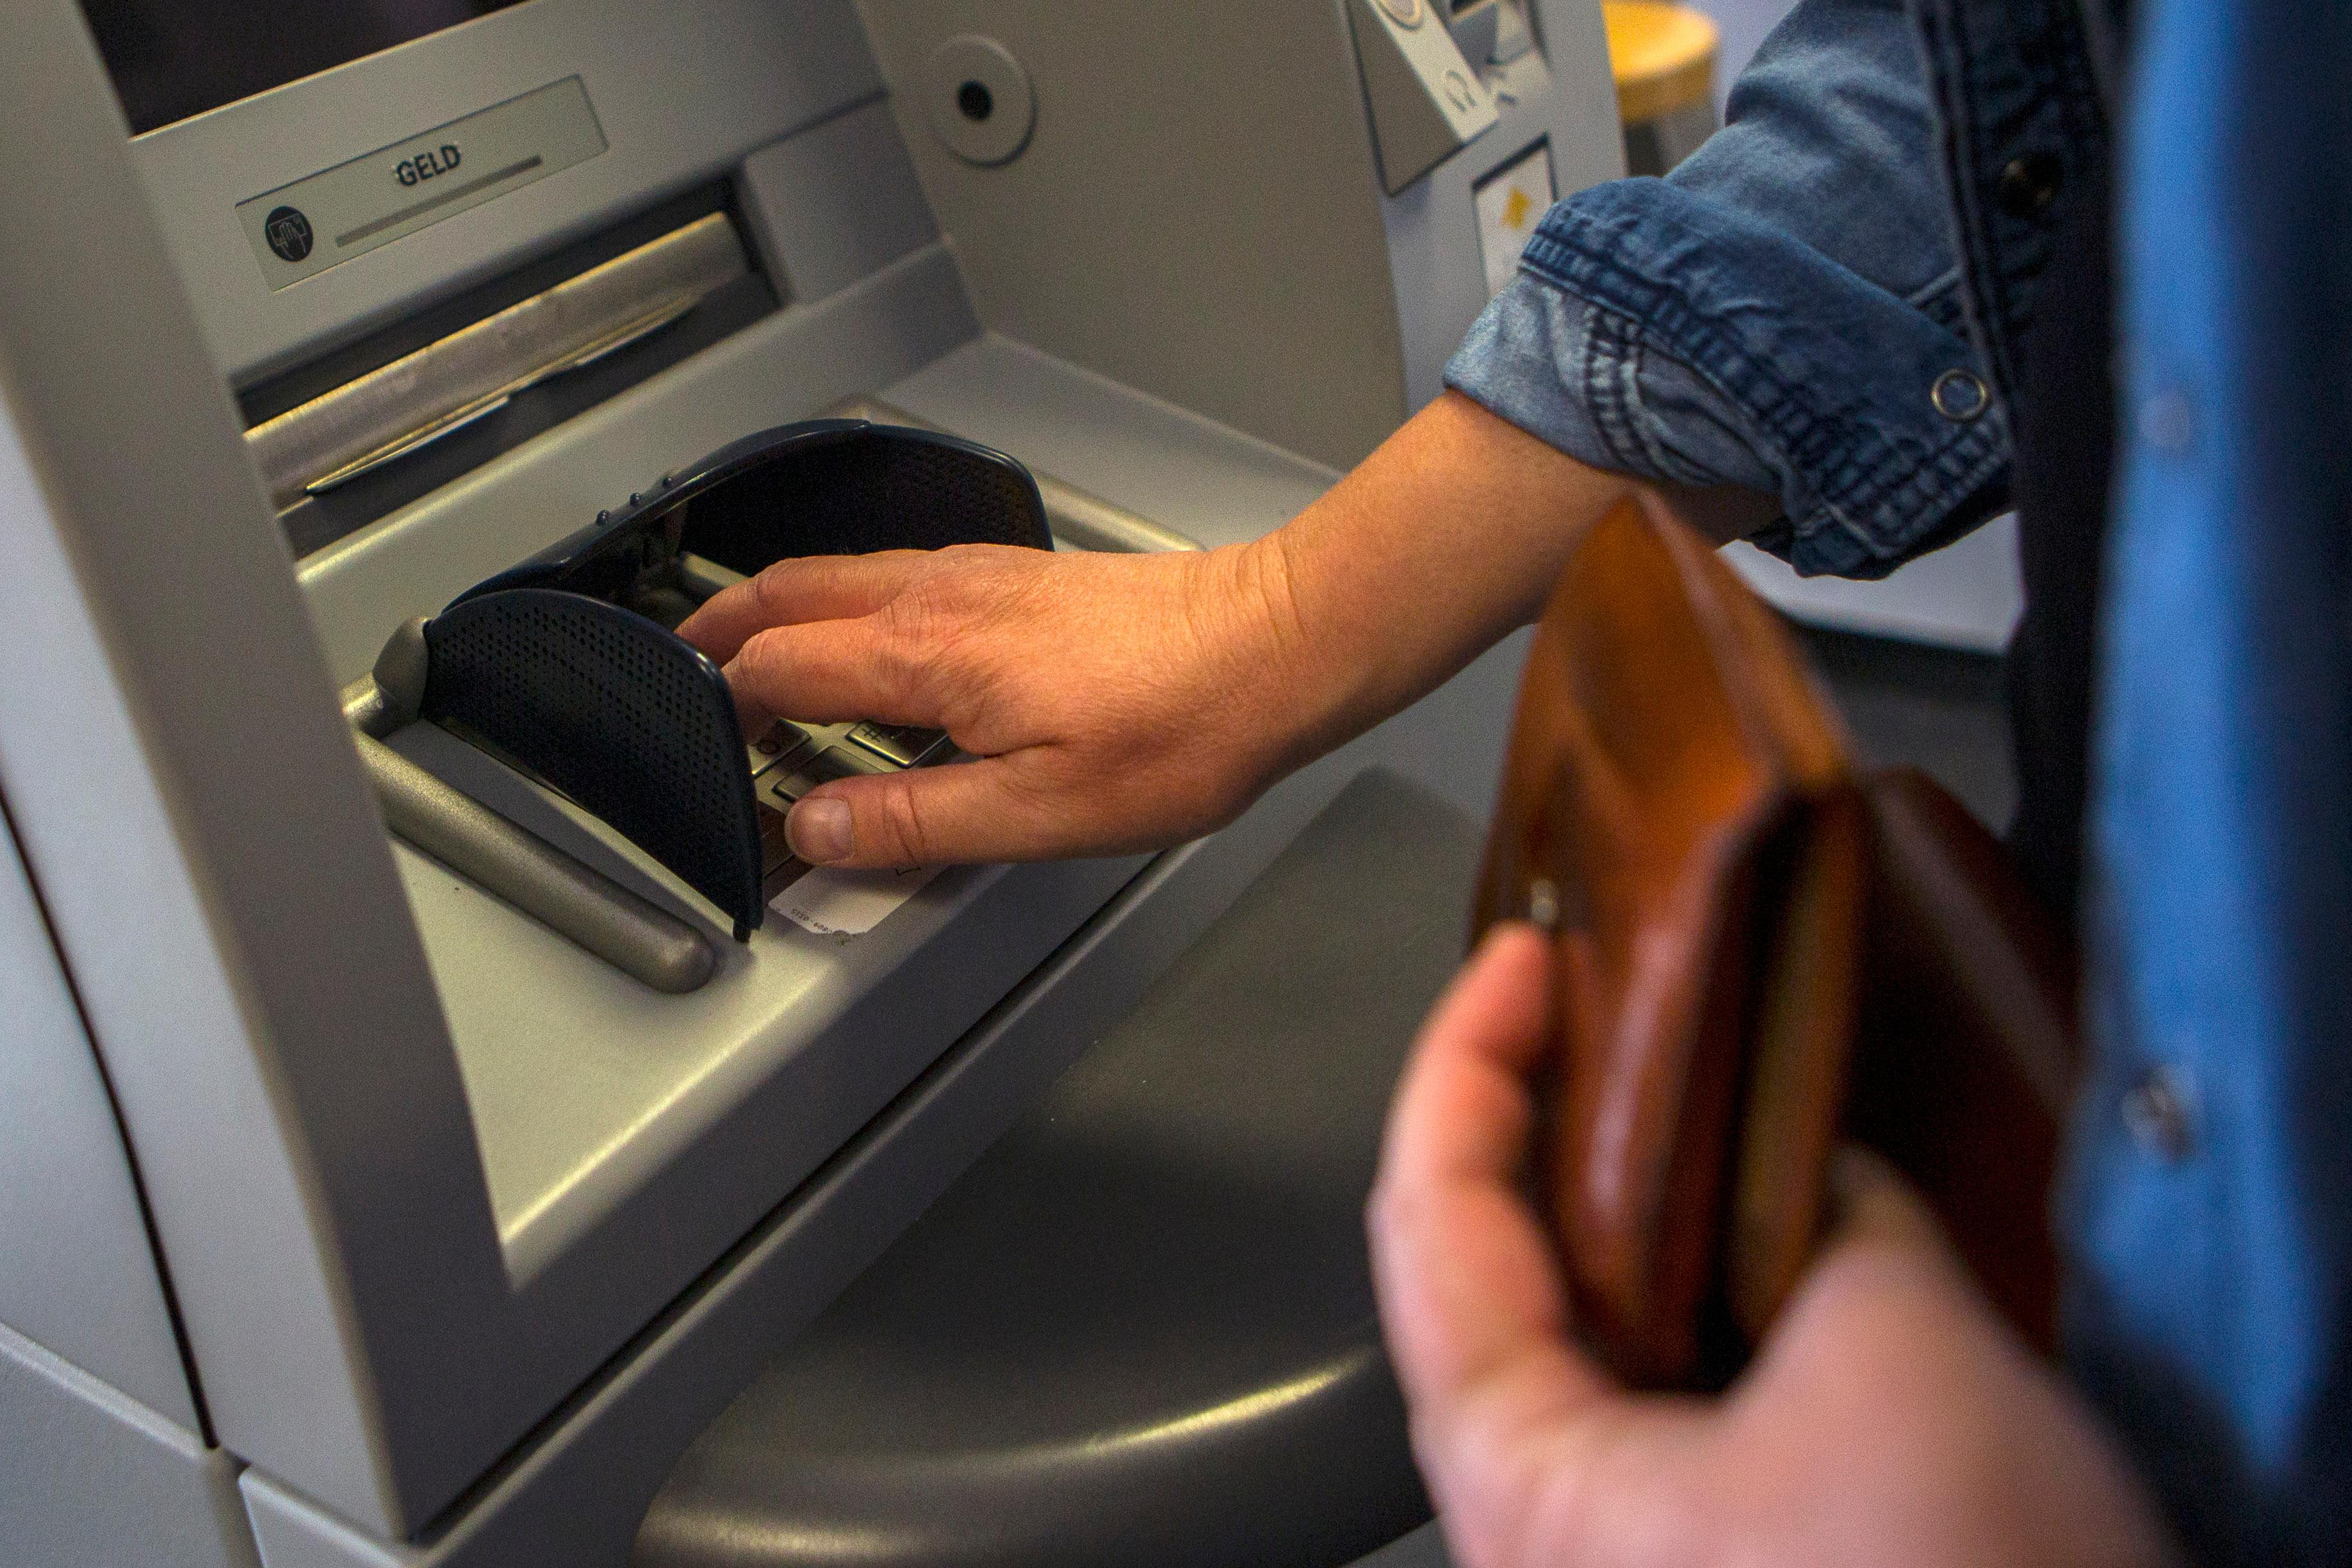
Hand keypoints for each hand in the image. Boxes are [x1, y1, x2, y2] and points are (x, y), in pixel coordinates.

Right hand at [678, 539, 1323, 866]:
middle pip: (789, 594)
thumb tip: (817, 829)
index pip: (778, 668)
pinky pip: (897, 577)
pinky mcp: (1019, 575)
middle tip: (685, 671)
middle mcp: (941, 595)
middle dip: (723, 631)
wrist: (1278, 647)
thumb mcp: (1040, 811)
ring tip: (757, 660)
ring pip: (841, 576)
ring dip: (782, 613)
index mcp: (927, 655)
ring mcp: (980, 574)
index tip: (709, 753)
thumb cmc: (1182, 728)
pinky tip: (871, 649)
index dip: (726, 712)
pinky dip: (848, 605)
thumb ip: (914, 820)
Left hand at [1367, 926, 2180, 1567]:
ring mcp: (1627, 1530)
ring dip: (1623, 1193)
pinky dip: (1697, 1274)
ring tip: (1673, 1076)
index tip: (1520, 955)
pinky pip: (1668, 1376)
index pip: (1428, 1218)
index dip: (1464, 1061)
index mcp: (1515, 1470)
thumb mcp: (1893, 1354)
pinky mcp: (1719, 1542)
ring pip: (1584, 1321)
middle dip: (1535, 1114)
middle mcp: (1541, 1507)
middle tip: (1597, 995)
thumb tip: (1829, 1177)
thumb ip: (1836, 1223)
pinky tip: (1761, 1212)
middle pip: (1484, 1263)